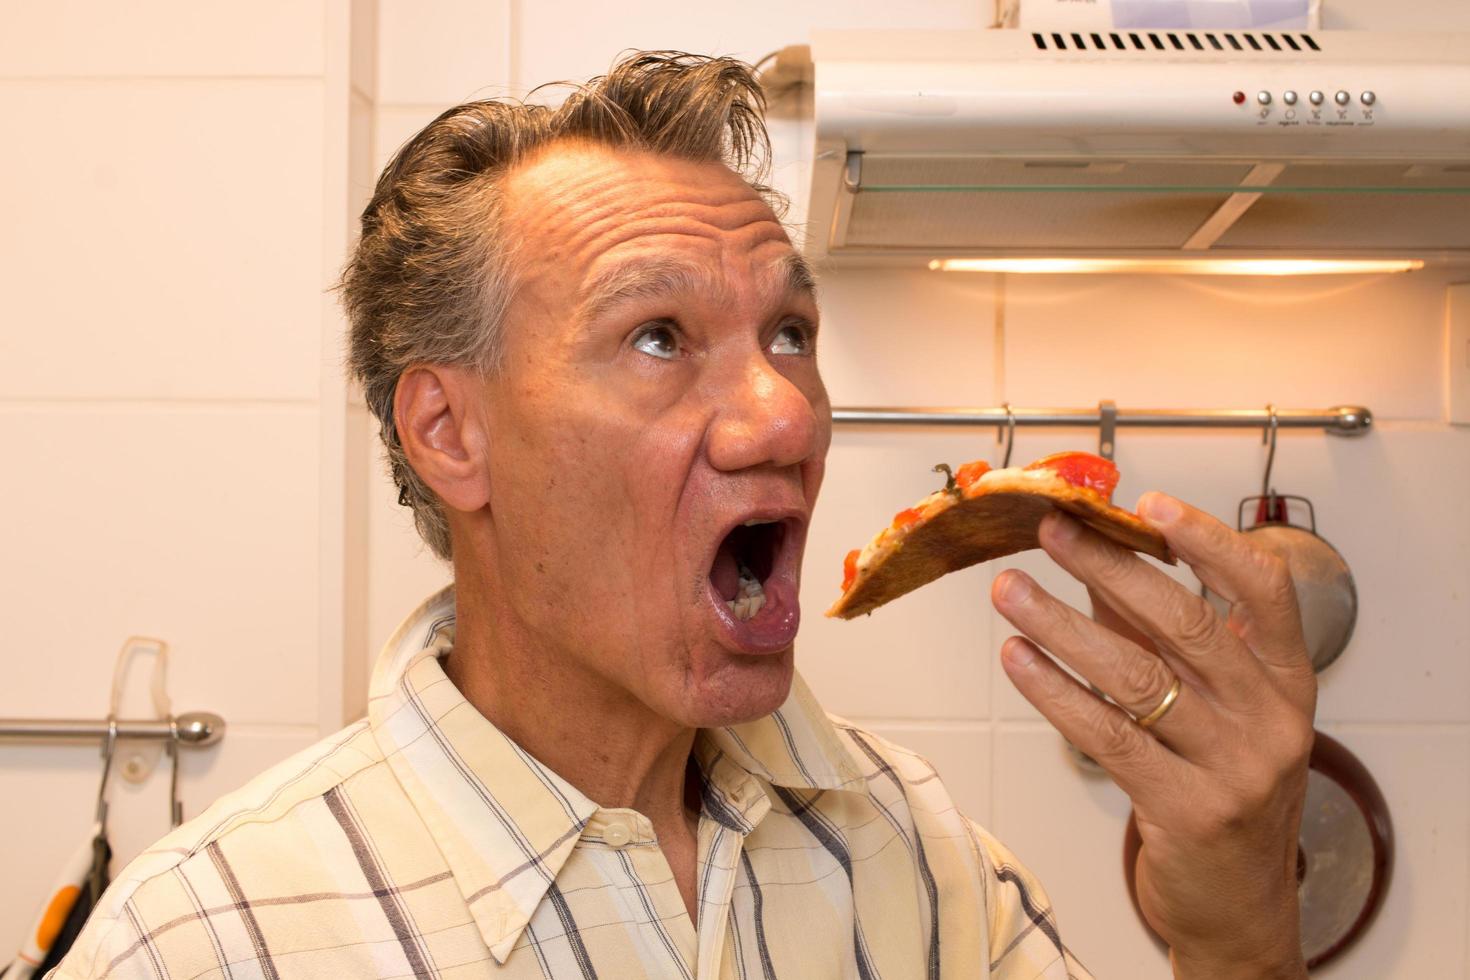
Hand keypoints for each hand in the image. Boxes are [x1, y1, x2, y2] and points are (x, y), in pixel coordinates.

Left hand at [991, 493, 1316, 978]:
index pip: (1263, 589)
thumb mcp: (1209, 702)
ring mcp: (1235, 767)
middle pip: (1186, 623)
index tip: (1147, 504)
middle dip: (1110, 568)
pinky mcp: (1189, 810)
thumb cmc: (1220, 783)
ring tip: (1008, 590)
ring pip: (1137, 677)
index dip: (1208, 540)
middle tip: (1050, 533)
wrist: (1241, 903)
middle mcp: (1271, 718)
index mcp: (1285, 677)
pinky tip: (1017, 659)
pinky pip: (1108, 736)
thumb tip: (1092, 558)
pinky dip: (1055, 691)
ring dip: (1061, 625)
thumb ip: (1157, 633)